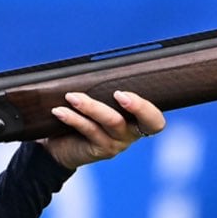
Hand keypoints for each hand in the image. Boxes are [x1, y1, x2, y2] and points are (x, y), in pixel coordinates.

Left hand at [39, 90, 165, 169]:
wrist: (60, 145)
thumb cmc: (82, 117)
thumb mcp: (96, 101)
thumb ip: (101, 90)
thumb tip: (92, 67)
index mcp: (137, 119)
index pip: (156, 118)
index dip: (147, 107)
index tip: (124, 93)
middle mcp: (132, 133)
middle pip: (147, 122)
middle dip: (137, 106)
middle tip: (118, 93)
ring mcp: (117, 143)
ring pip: (112, 122)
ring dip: (92, 106)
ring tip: (71, 96)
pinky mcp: (100, 150)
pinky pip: (89, 130)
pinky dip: (73, 118)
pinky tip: (60, 111)